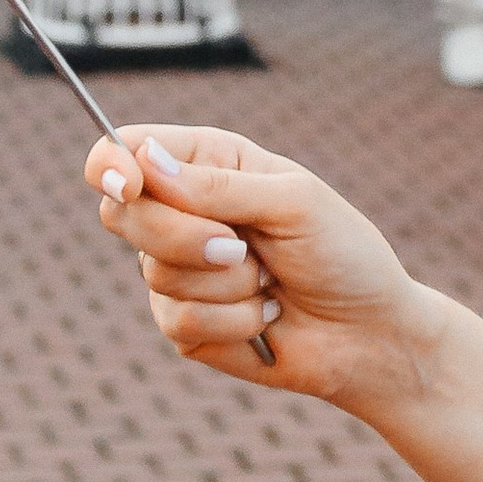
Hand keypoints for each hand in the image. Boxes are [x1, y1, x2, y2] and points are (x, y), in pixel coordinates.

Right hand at [88, 128, 449, 417]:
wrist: (370, 332)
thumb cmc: (343, 253)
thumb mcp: (295, 203)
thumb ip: (220, 186)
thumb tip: (144, 162)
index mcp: (210, 164)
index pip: (128, 150)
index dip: (112, 165)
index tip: (131, 185)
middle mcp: (186, 212)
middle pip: (124, 213)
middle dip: (184, 236)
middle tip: (239, 246)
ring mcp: (180, 270)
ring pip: (154, 273)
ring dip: (227, 284)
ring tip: (271, 280)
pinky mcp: (184, 325)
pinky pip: (178, 321)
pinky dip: (233, 320)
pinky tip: (266, 314)